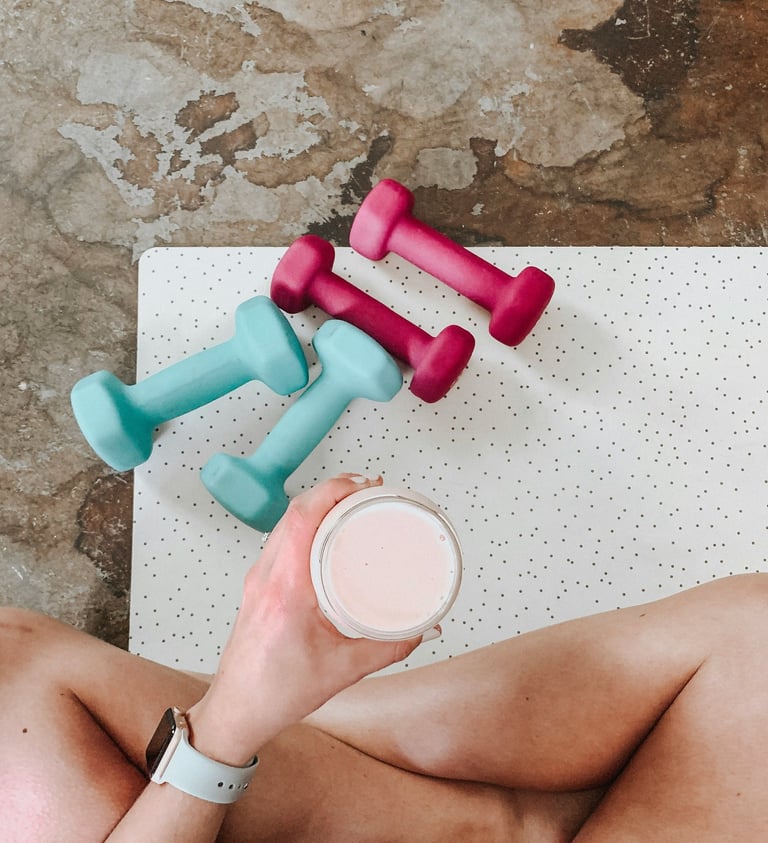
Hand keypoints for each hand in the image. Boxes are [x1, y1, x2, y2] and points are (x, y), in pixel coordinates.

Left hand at [187, 474, 423, 763]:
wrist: (237, 710)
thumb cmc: (276, 693)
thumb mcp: (344, 671)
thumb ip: (390, 648)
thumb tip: (424, 628)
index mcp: (285, 590)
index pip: (302, 519)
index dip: (333, 491)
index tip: (363, 486)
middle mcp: (266, 576)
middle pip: (294, 512)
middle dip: (332, 490)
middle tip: (366, 490)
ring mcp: (258, 578)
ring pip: (284, 522)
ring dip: (316, 504)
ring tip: (350, 502)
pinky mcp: (258, 584)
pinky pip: (280, 538)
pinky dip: (304, 523)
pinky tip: (324, 530)